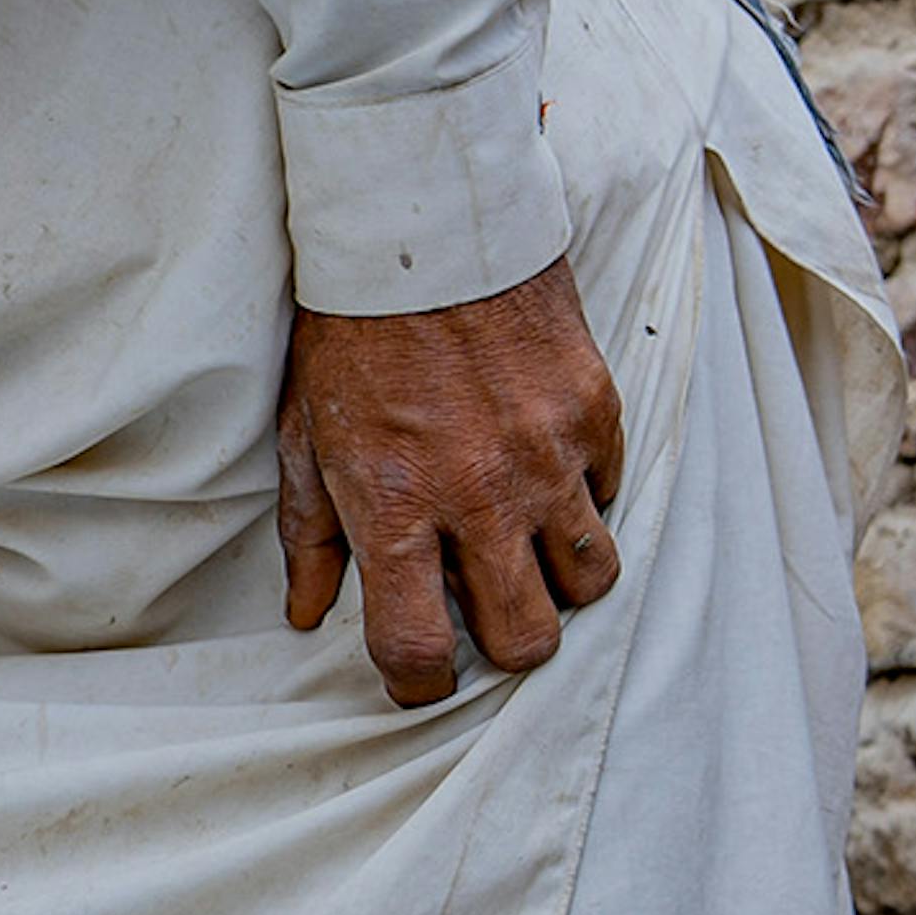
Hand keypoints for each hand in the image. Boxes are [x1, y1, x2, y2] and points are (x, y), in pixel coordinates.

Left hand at [279, 263, 628, 706]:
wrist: (425, 228)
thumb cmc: (351, 332)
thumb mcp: (305, 435)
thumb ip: (310, 534)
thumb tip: (307, 611)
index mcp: (395, 508)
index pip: (418, 648)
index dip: (417, 685)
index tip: (417, 679)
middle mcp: (480, 496)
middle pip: (527, 637)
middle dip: (505, 648)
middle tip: (484, 619)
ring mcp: (547, 457)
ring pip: (591, 580)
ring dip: (560, 586)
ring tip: (528, 558)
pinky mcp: (594, 413)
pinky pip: (610, 497)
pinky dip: (585, 507)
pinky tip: (548, 483)